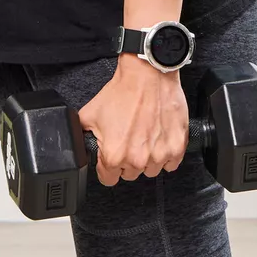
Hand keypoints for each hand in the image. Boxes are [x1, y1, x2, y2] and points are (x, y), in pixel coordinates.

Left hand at [78, 55, 188, 186]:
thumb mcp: (89, 115)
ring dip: (147, 159)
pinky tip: (158, 139)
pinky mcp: (176, 147)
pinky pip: (171, 164)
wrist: (148, 76)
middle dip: (127, 161)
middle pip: (129, 175)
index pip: (108, 179)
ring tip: (144, 137)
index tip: (111, 157)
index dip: (107, 167)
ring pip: (150, 171)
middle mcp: (137, 159)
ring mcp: (159, 155)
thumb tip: (80, 145)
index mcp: (114, 156)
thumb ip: (83, 137)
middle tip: (128, 140)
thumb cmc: (123, 92)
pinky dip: (165, 154)